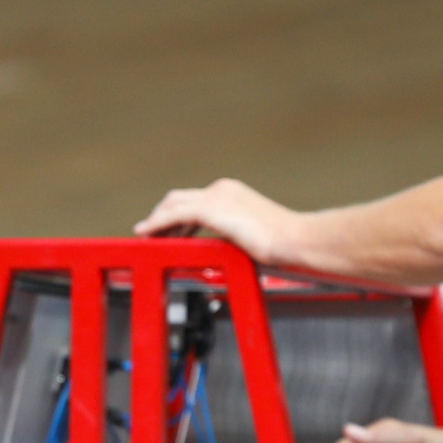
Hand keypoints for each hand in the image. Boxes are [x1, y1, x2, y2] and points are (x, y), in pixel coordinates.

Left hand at [135, 177, 302, 264]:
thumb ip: (235, 239)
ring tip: (144, 236)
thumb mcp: (254, 239)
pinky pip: (174, 215)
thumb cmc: (287, 246)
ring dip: (156, 221)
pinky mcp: (211, 209)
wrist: (298, 241)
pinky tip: (146, 234)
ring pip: (172, 205)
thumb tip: (225, 252)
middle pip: (179, 198)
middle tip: (149, 233)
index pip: (195, 200)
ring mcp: (216, 197)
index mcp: (234, 193)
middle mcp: (223, 189)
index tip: (167, 230)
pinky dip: (157, 224)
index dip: (175, 215)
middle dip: (161, 216)